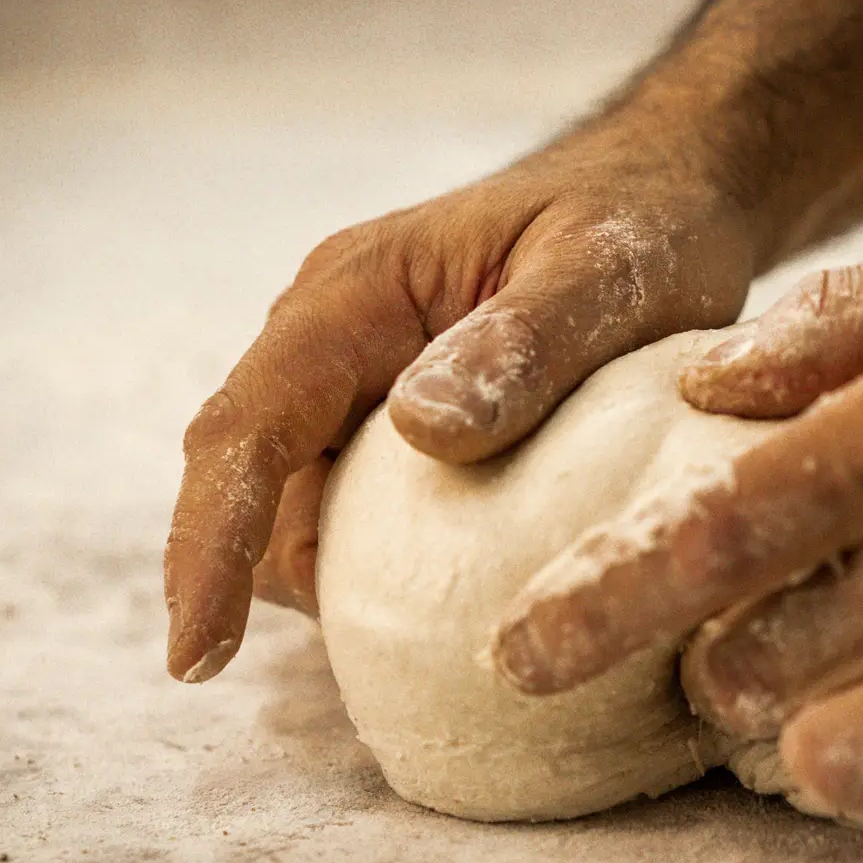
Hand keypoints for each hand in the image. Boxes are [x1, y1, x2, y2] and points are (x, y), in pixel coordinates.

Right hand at [164, 130, 759, 680]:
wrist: (668, 192)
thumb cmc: (643, 220)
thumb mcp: (607, 273)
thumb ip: (527, 343)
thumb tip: (420, 430)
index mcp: (355, 295)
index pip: (248, 427)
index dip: (211, 543)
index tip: (194, 655)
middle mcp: (332, 336)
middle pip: (248, 476)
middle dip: (241, 576)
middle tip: (321, 670)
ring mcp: (358, 377)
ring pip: (296, 502)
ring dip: (323, 573)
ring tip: (410, 645)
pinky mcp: (394, 416)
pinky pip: (353, 504)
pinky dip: (373, 561)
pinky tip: (444, 605)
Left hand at [494, 237, 862, 862]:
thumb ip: (849, 323)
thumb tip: (704, 379)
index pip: (712, 536)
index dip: (594, 606)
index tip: (516, 657)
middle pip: (748, 673)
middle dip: (717, 676)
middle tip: (749, 648)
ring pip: (826, 770)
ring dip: (806, 747)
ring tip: (848, 697)